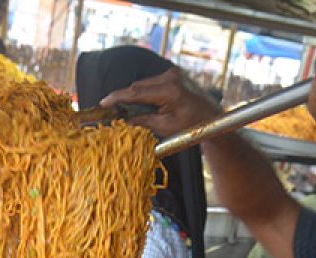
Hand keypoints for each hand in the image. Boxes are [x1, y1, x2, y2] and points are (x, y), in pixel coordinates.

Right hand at [100, 68, 219, 138]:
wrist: (213, 119)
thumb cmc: (192, 126)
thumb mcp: (165, 127)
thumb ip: (143, 121)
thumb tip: (123, 120)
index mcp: (169, 91)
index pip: (136, 92)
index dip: (117, 98)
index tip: (103, 103)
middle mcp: (171, 77)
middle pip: (138, 86)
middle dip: (124, 98)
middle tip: (113, 111)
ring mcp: (173, 73)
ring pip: (144, 83)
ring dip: (135, 95)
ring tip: (128, 110)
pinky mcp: (174, 74)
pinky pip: (153, 82)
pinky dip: (146, 92)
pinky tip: (143, 104)